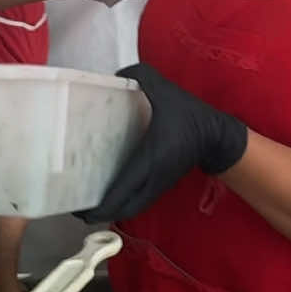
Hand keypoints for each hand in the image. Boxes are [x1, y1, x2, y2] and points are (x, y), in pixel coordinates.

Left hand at [77, 63, 247, 222]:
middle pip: (122, 209)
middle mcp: (152, 179)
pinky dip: (121, 206)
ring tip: (86, 206)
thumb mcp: (164, 90)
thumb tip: (113, 77)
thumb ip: (137, 76)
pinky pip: (137, 203)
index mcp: (150, 160)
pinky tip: (107, 197)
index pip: (122, 192)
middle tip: (75, 209)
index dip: (100, 206)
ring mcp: (157, 186)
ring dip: (109, 212)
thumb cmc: (189, 115)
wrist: (215, 136)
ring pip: (130, 210)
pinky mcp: (160, 186)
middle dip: (98, 214)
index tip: (79, 210)